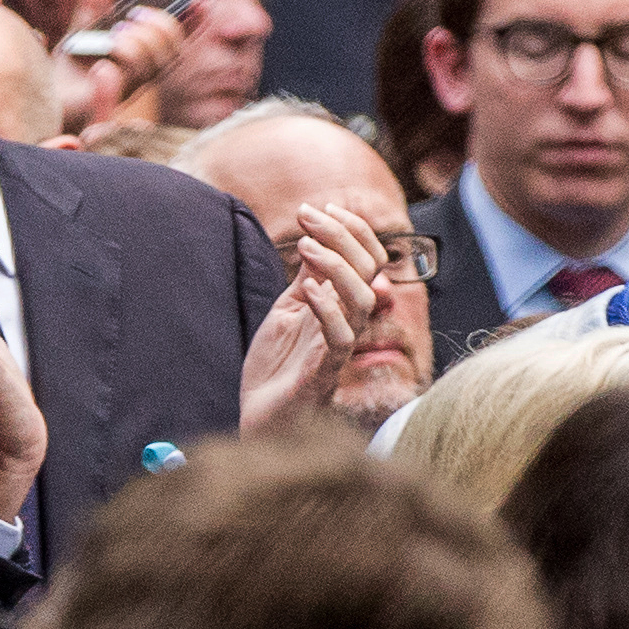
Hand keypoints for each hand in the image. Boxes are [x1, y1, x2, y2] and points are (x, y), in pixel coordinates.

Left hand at [52, 0, 186, 134]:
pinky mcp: (113, 100)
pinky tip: (104, 57)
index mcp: (141, 56)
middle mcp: (142, 73)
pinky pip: (129, 78)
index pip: (177, 39)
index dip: (195, 22)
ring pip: (154, 65)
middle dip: (161, 27)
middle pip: (173, 52)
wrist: (46, 98)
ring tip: (114, 34)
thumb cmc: (67, 70)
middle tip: (134, 15)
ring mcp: (130, 88)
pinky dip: (122, 58)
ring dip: (139, 42)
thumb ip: (92, 7)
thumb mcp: (80, 32)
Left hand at [239, 203, 383, 432]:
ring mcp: (337, 349)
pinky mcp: (323, 374)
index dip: (352, 230)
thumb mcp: (287, 313)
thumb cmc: (276, 370)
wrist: (259, 420)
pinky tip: (306, 290)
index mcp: (341, 306)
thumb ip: (306, 281)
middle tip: (307, 215)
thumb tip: (318, 240)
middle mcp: (347, 324)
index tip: (319, 208)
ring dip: (335, 266)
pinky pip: (340, 338)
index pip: (368, 260)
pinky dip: (326, 308)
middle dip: (341, 236)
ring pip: (361, 300)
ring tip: (305, 247)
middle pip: (369, 271)